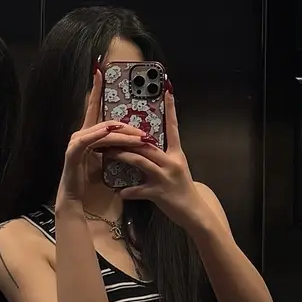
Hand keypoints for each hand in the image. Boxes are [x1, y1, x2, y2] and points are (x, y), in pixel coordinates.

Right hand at [56, 69, 144, 209]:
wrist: (79, 203)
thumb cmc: (93, 182)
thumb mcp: (110, 161)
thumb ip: (119, 147)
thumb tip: (140, 138)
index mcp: (92, 135)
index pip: (96, 108)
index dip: (97, 89)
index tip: (100, 70)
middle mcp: (83, 134)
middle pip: (108, 121)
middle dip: (128, 125)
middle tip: (146, 132)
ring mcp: (76, 142)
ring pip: (103, 131)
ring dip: (122, 134)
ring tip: (140, 138)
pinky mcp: (72, 153)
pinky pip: (87, 141)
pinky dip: (99, 135)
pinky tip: (109, 133)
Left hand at [114, 88, 202, 226]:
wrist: (194, 211)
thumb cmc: (182, 188)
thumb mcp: (176, 167)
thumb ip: (161, 157)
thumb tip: (146, 146)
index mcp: (177, 153)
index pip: (173, 127)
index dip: (171, 109)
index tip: (167, 90)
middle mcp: (172, 162)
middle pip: (147, 144)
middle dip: (127, 138)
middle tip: (109, 131)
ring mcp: (166, 177)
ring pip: (140, 162)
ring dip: (121, 156)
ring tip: (107, 153)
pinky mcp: (160, 193)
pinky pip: (139, 190)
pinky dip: (128, 191)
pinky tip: (119, 192)